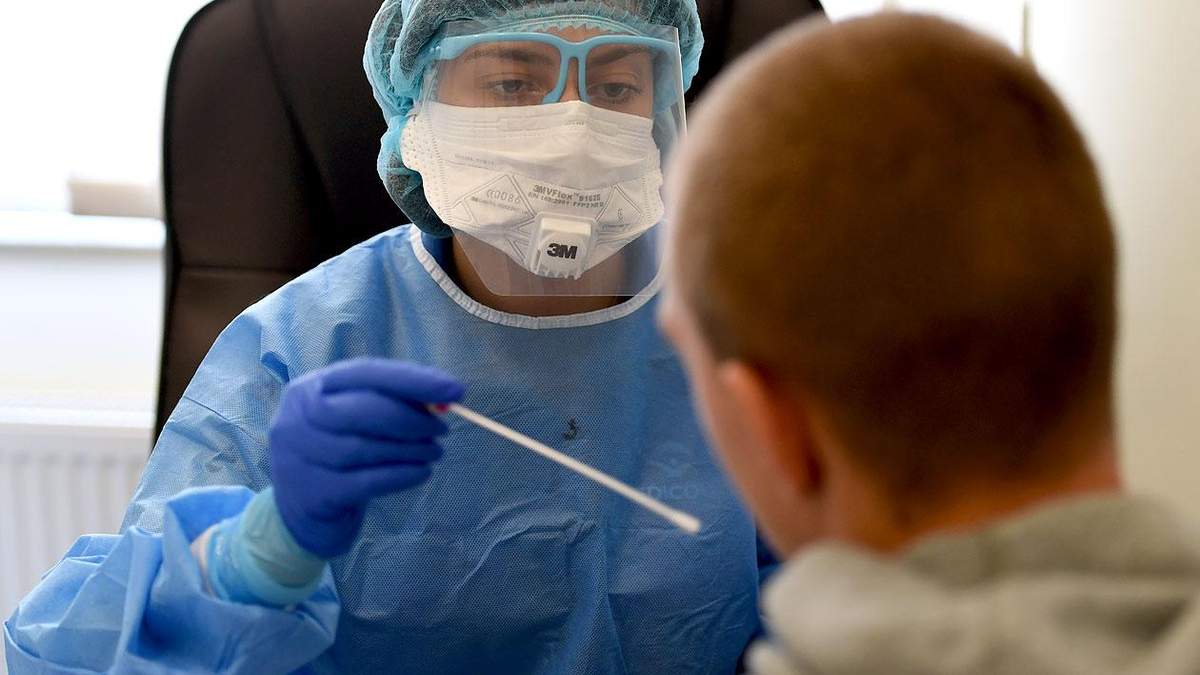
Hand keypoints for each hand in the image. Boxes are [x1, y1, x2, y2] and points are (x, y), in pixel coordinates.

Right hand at [269, 359, 463, 558]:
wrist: (300, 514)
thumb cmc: (337, 456)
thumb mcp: (352, 423)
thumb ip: (389, 404)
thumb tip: (444, 396)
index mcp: (309, 389)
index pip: (365, 373)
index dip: (413, 380)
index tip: (455, 390)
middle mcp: (296, 419)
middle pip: (363, 410)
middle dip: (413, 419)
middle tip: (442, 430)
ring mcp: (298, 458)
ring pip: (366, 448)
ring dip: (411, 450)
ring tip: (435, 452)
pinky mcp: (312, 494)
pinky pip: (367, 481)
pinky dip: (402, 475)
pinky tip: (422, 473)